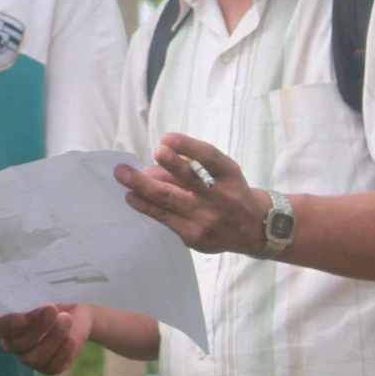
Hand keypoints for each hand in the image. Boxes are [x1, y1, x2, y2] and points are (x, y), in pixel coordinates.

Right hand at [0, 304, 90, 374]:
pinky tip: (70, 338)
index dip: (3, 326)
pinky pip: (51, 368)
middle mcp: (13, 342)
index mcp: (5, 321)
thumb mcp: (41, 290)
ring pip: (33, 358)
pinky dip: (62, 353)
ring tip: (66, 319)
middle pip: (16, 344)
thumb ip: (30, 295)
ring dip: (52, 338)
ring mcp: (30, 356)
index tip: (20, 317)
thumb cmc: (53, 295)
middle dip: (36, 327)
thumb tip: (30, 298)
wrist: (76, 307)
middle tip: (52, 308)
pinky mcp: (49, 366)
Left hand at [114, 133, 267, 255]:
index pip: (209, 157)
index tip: (167, 138)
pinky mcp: (195, 237)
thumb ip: (190, 168)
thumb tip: (151, 169)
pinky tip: (131, 197)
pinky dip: (146, 206)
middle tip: (146, 153)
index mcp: (229, 175)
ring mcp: (207, 219)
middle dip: (166, 165)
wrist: (252, 229)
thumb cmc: (229, 192)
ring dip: (143, 186)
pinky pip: (166, 219)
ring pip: (170, 201)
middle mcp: (221, 197)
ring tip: (122, 174)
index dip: (188, 146)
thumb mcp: (219, 173)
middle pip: (189, 180)